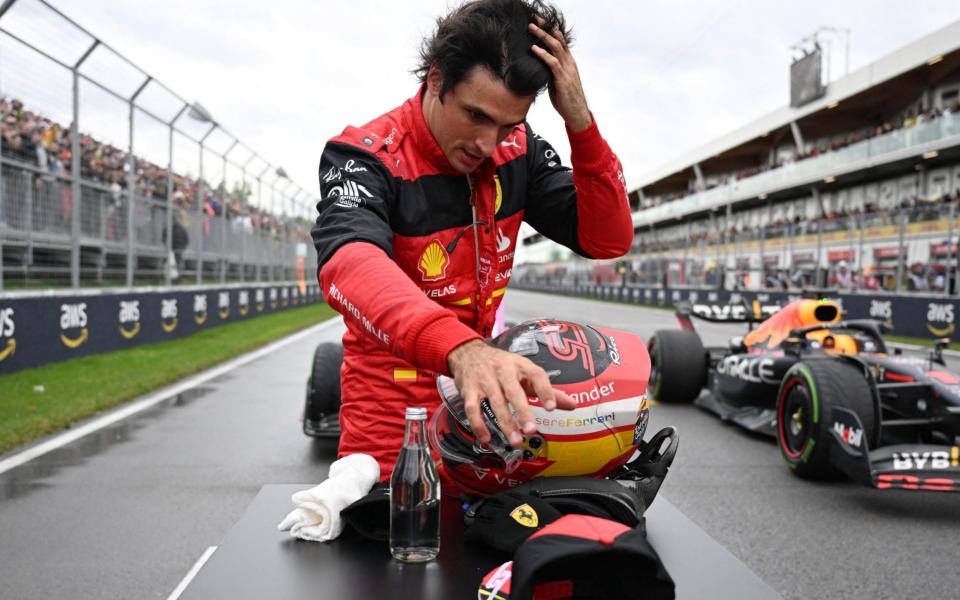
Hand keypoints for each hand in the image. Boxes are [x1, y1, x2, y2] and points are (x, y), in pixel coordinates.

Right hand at [446, 340, 575, 445]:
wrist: (468, 352)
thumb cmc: (502, 365)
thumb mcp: (525, 372)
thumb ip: (547, 390)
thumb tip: (572, 405)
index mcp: (520, 365)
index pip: (536, 375)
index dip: (545, 391)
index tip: (552, 407)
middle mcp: (503, 370)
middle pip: (514, 391)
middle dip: (523, 411)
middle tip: (531, 430)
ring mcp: (484, 380)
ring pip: (495, 402)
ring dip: (505, 422)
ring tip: (514, 440)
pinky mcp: (469, 390)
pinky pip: (473, 409)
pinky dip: (479, 425)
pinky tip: (486, 438)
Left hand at [528, 21, 591, 131]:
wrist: (577, 114)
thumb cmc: (566, 99)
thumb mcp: (557, 82)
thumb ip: (551, 72)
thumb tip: (538, 67)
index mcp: (569, 62)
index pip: (560, 40)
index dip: (550, 29)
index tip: (539, 21)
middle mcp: (569, 62)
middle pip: (557, 39)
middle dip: (545, 27)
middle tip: (533, 18)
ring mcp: (567, 70)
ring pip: (555, 47)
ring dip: (542, 36)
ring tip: (530, 28)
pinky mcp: (563, 79)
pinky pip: (552, 63)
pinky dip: (543, 54)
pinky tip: (534, 49)